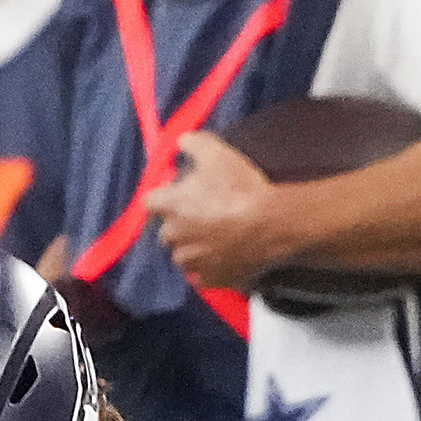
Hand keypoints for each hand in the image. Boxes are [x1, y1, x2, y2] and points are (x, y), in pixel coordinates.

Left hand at [141, 129, 283, 291]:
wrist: (271, 225)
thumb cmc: (240, 188)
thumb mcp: (217, 153)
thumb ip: (193, 143)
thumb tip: (182, 141)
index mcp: (170, 207)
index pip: (150, 203)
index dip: (165, 197)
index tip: (180, 194)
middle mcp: (174, 237)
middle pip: (167, 231)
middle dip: (180, 224)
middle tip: (205, 215)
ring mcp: (191, 261)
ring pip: (184, 255)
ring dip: (193, 247)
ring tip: (217, 237)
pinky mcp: (210, 279)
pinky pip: (203, 275)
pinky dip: (210, 268)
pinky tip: (225, 255)